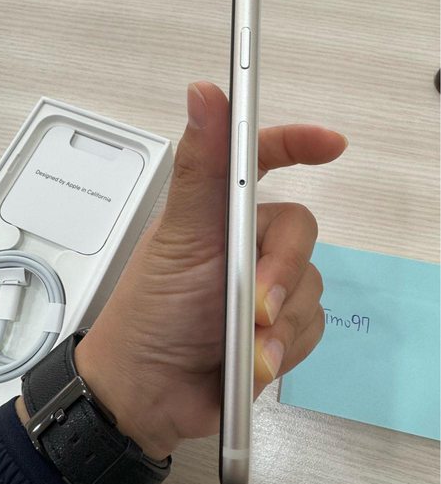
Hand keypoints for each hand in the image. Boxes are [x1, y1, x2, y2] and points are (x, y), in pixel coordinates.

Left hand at [74, 82, 346, 458]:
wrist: (150, 393)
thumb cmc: (155, 308)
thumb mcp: (179, 236)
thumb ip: (201, 167)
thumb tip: (204, 90)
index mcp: (220, 212)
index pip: (264, 160)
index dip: (299, 144)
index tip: (331, 146)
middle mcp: (248, 243)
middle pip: (301, 232)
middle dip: (282, 269)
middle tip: (256, 303)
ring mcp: (266, 288)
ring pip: (311, 285)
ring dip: (281, 318)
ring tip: (246, 343)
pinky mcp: (280, 331)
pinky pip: (313, 326)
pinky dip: (286, 347)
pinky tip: (258, 361)